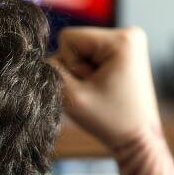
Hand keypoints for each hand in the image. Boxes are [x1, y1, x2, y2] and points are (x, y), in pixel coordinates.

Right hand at [50, 27, 161, 148]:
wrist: (138, 140)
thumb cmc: (110, 121)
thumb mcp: (72, 97)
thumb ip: (49, 72)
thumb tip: (35, 57)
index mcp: (122, 40)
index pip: (68, 37)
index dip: (68, 64)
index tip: (89, 85)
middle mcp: (129, 34)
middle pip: (75, 42)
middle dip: (77, 69)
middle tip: (96, 90)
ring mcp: (129, 42)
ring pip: (81, 50)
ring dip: (83, 72)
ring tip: (101, 91)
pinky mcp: (125, 52)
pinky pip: (91, 55)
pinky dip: (91, 73)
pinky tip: (104, 88)